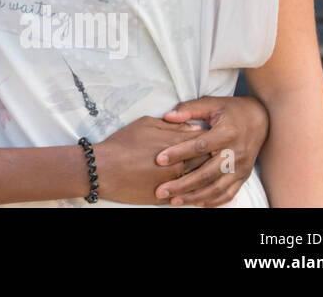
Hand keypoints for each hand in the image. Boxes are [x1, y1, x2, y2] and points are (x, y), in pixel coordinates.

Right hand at [93, 116, 209, 204]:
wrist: (105, 168)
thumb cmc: (123, 143)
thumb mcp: (146, 124)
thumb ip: (172, 125)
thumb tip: (193, 126)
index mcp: (176, 144)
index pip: (205, 141)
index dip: (211, 140)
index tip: (214, 138)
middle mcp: (180, 165)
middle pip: (207, 162)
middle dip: (213, 158)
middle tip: (216, 155)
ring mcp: (175, 183)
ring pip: (200, 181)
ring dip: (205, 177)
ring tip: (207, 172)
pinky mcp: (167, 198)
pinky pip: (188, 196)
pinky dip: (194, 192)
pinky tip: (196, 188)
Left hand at [153, 94, 268, 206]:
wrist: (261, 119)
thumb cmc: (231, 110)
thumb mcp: (211, 103)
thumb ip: (189, 109)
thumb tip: (167, 116)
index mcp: (227, 133)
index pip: (199, 146)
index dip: (178, 153)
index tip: (159, 159)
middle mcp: (236, 153)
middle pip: (206, 174)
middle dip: (182, 184)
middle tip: (161, 190)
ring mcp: (241, 167)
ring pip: (216, 188)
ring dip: (194, 197)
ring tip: (174, 201)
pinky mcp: (244, 176)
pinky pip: (228, 193)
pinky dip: (212, 201)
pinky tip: (195, 203)